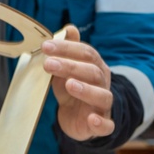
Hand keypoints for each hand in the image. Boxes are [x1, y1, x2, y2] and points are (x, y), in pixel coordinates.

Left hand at [43, 25, 113, 139]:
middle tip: (48, 64)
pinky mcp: (101, 125)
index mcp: (95, 67)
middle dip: (70, 66)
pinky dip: (101, 123)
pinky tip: (92, 120)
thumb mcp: (67, 69)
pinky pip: (106, 125)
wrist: (77, 118)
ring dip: (86, 90)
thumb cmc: (72, 90)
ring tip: (69, 84)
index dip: (67, 48)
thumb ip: (68, 50)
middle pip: (92, 72)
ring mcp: (103, 105)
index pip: (86, 53)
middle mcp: (102, 84)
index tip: (46, 46)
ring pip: (102, 96)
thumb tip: (70, 28)